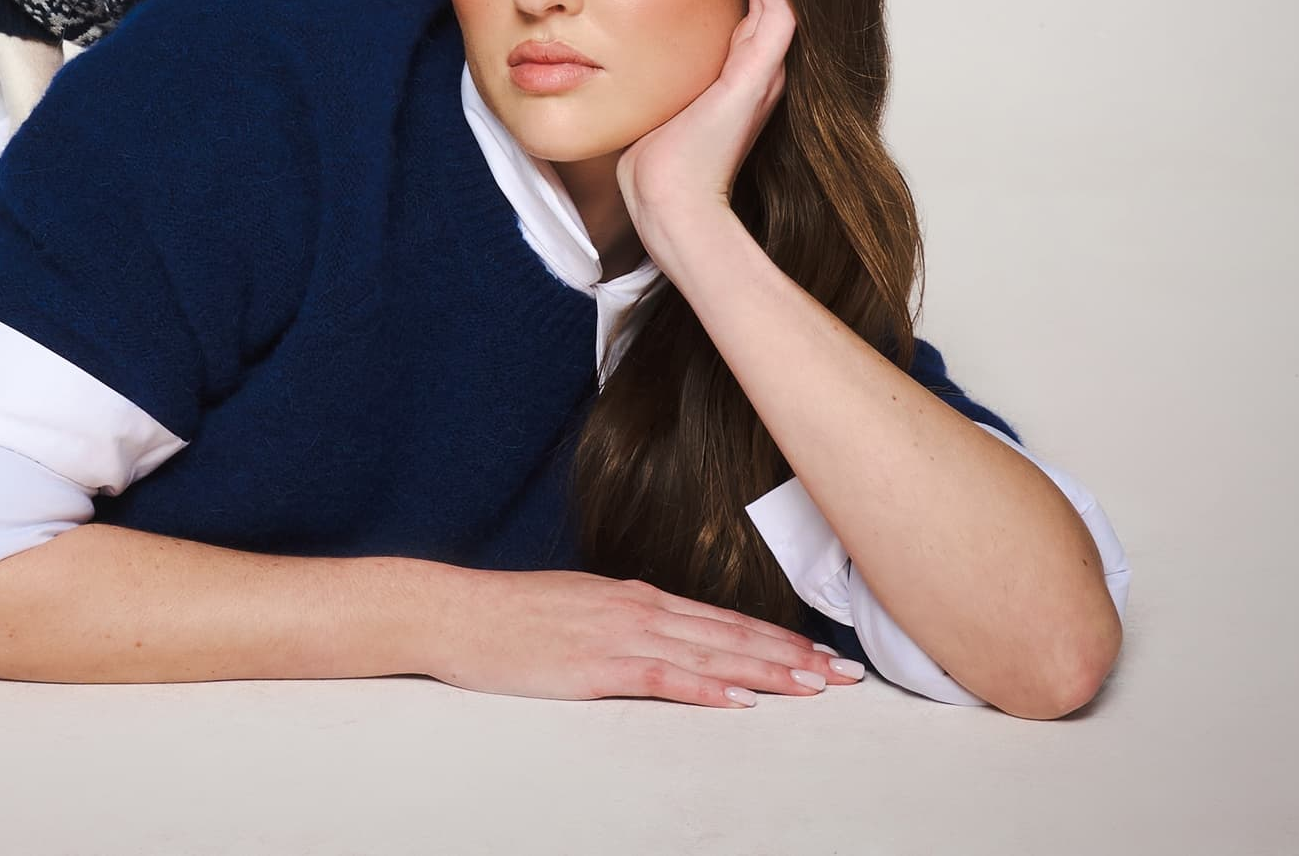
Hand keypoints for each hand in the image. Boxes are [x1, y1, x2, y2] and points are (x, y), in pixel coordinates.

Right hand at [428, 568, 864, 705]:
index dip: (776, 637)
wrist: (454, 611)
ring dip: (766, 671)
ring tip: (814, 687)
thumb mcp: (578, 608)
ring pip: (709, 654)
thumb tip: (662, 637)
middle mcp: (637, 609)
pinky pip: (662, 678)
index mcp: (634, 597)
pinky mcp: (594, 666)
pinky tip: (739, 701)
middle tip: (843, 674)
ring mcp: (617, 635)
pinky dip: (705, 689)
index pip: (722, 619)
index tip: (819, 653)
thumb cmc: (509, 616)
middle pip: (730, 635)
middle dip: (792, 655)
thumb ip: (624, 621)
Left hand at [615, 0, 795, 248]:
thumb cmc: (648, 160)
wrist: (663, 200)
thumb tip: (608, 47)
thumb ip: (649, 71)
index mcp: (735, 74)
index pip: (748, 3)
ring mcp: (763, 71)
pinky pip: (779, 8)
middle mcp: (757, 68)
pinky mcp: (758, 75)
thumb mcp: (651, 99)